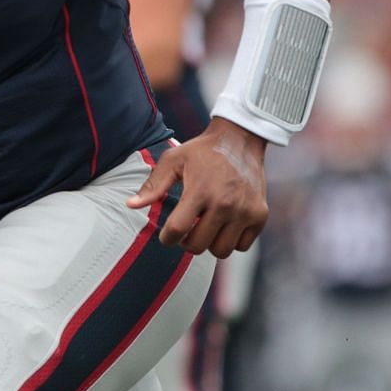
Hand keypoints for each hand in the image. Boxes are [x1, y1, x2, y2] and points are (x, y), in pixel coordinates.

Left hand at [127, 119, 269, 257]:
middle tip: (186, 230)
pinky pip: (241, 246)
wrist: (240, 139)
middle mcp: (224, 204)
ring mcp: (245, 211)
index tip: (167, 236)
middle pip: (198, 246)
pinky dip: (231, 241)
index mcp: (200, 191)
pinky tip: (224, 225)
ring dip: (210, 243)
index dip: (167, 238)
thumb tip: (130, 205)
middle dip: (186, 242)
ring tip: (205, 227)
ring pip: (221, 251)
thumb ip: (153, 185)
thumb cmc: (202, 151)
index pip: (177, 231)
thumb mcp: (173, 160)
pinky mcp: (259, 215)